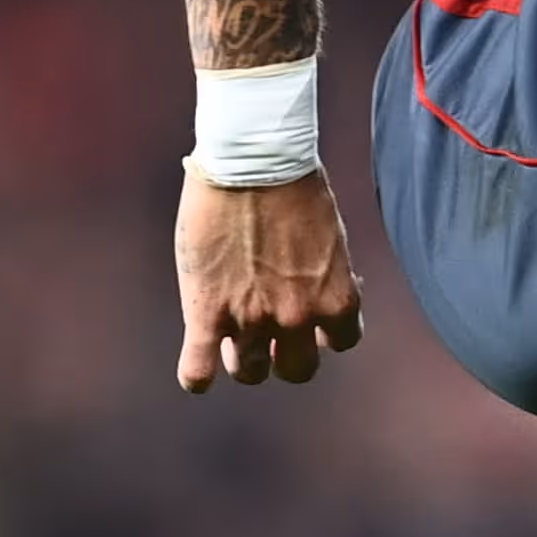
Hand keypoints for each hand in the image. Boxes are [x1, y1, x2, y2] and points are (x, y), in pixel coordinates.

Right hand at [174, 166, 366, 388]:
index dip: (325, 330)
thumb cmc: (293, 184)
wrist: (250, 160)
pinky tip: (196, 367)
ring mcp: (251, 321)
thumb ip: (323, 274)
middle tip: (269, 331)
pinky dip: (195, 376)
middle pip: (297, 370)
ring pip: (250, 373)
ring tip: (231, 340)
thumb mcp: (328, 236)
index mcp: (336, 298)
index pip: (341, 342)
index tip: (311, 313)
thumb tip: (314, 287)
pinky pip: (197, 372)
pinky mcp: (206, 315)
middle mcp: (298, 318)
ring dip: (243, 361)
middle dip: (285, 353)